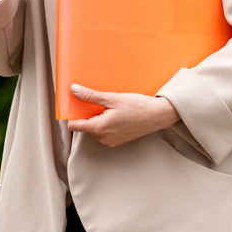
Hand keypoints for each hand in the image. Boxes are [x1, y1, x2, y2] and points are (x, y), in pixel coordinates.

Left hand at [66, 84, 180, 147]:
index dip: (73, 114)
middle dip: (89, 115)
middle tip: (101, 103)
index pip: (74, 126)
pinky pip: (105, 133)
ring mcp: (111, 142)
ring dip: (99, 119)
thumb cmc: (137, 106)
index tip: (77, 105)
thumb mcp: (113, 98)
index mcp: (99, 128)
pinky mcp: (118, 142)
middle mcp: (103, 138)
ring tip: (112, 109)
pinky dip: (107, 124)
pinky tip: (119, 115)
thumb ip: (91, 96)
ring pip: (95, 129)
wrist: (159, 115)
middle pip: (85, 126)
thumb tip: (74, 90)